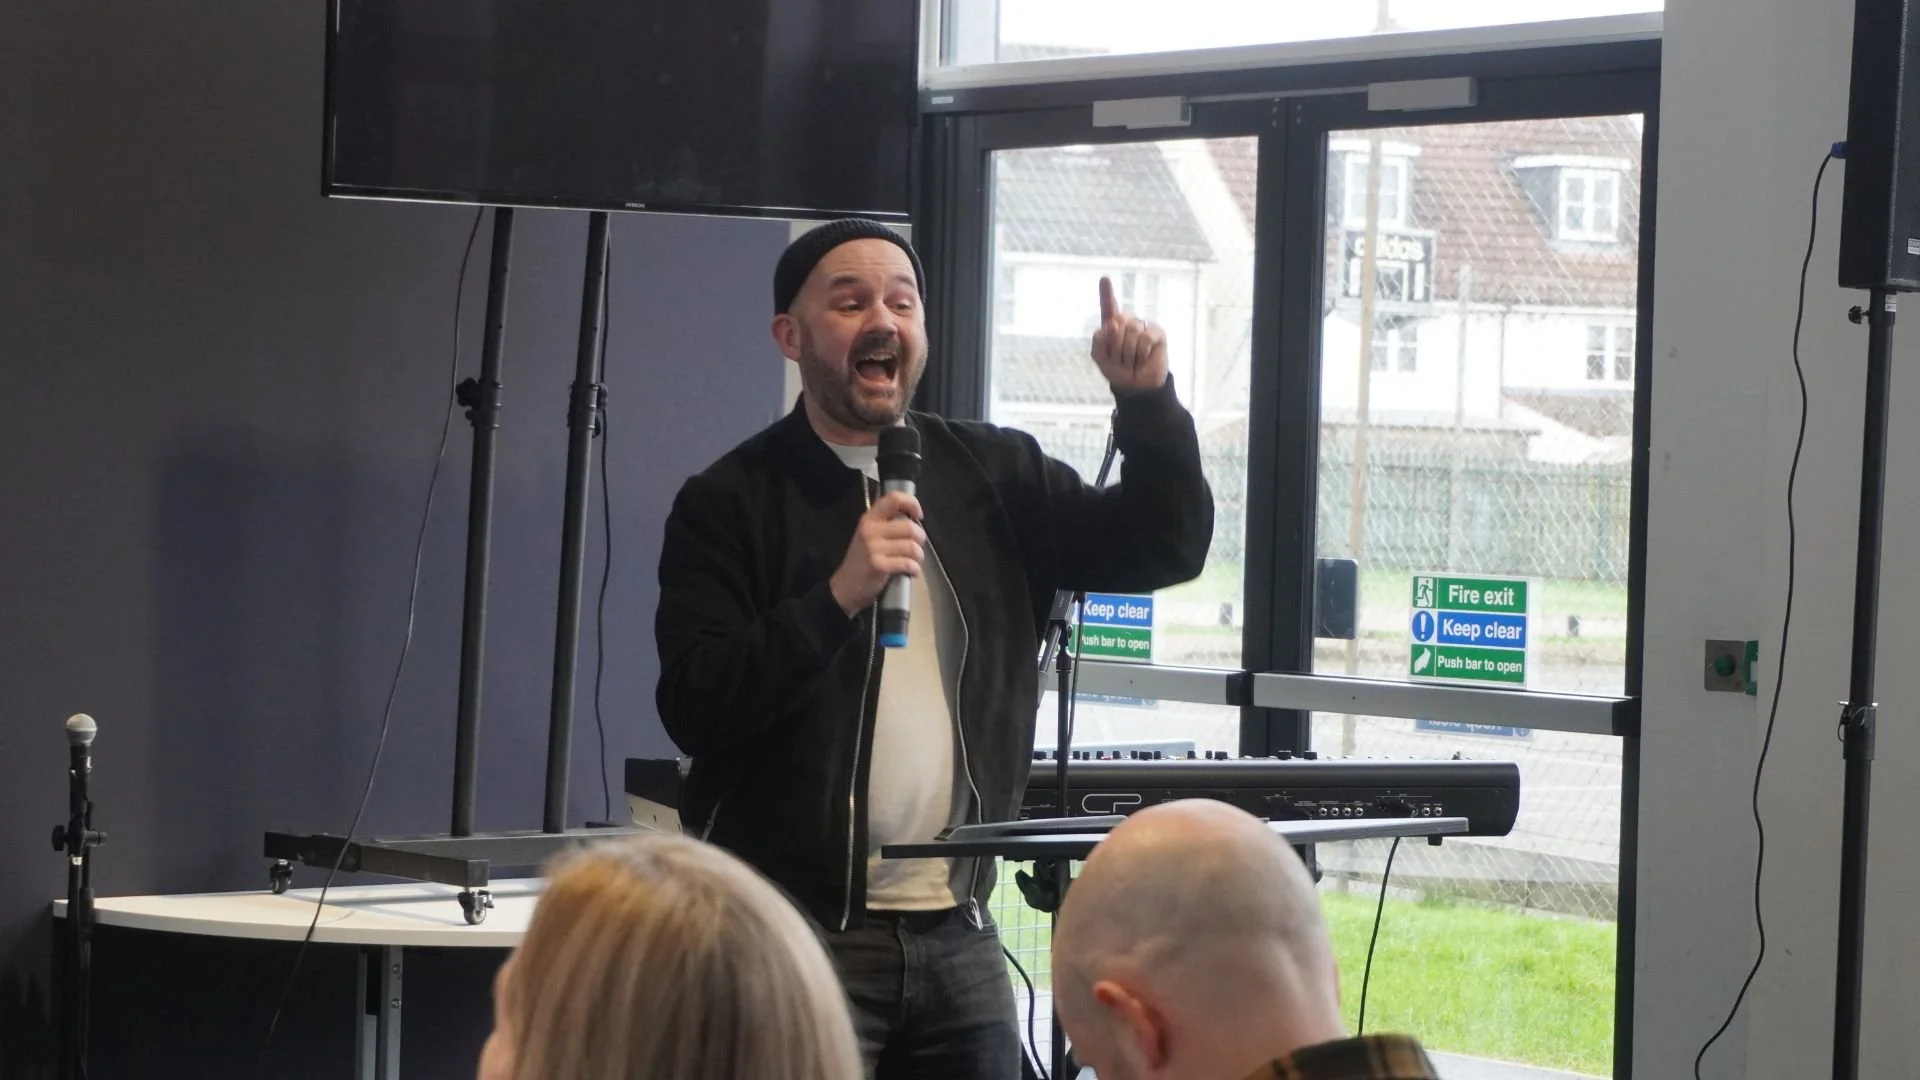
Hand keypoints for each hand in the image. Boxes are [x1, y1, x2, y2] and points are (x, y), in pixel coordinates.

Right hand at [829, 491, 924, 615]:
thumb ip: (887, 524)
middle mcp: (870, 529)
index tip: (918, 516)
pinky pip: (908, 563)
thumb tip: (915, 519)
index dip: (912, 504)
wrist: (846, 586)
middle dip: (920, 539)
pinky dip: (914, 569)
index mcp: (869, 518)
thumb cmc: (862, 560)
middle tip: (915, 548)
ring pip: (912, 546)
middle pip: (910, 527)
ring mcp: (873, 548)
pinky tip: (910, 571)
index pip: (894, 498)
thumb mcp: (869, 535)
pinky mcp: (878, 565)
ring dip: (918, 557)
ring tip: (913, 561)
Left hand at [1089, 276, 1168, 394]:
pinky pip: (1145, 338)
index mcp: (1111, 325)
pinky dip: (1141, 352)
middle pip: (1116, 324)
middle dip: (1115, 347)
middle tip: (1120, 360)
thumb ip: (1099, 340)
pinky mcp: (1157, 333)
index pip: (1108, 307)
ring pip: (1131, 331)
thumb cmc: (1116, 370)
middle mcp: (1127, 322)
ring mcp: (1142, 326)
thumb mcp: (1099, 357)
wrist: (1135, 386)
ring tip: (1131, 361)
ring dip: (1127, 353)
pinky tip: (1143, 358)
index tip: (1104, 279)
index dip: (1106, 294)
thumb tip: (1112, 323)